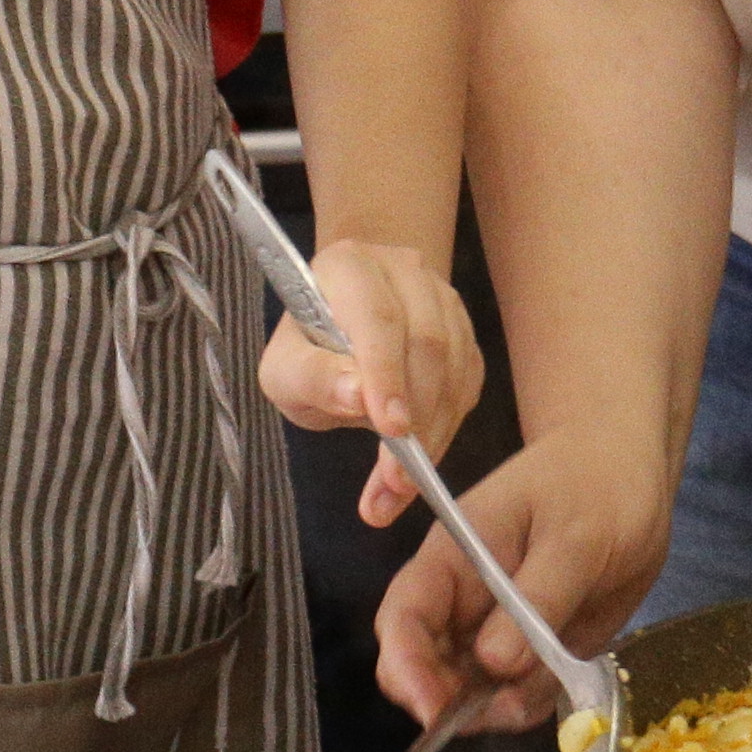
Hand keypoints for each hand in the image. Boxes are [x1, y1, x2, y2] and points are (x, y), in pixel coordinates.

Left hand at [254, 234, 486, 515]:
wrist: (337, 329)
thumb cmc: (307, 349)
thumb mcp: (285, 370)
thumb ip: (313, 380)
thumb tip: (357, 395)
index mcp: (348, 266)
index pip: (377, 317)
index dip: (388, 374)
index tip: (392, 431)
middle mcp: (403, 270)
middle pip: (427, 341)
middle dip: (416, 418)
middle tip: (396, 481)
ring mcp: (442, 297)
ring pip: (454, 366)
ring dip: (433, 432)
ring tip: (399, 486)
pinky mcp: (463, 332)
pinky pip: (466, 383)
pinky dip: (447, 428)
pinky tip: (419, 458)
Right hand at [372, 430, 666, 727]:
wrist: (628, 474)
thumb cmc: (596, 488)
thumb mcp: (576, 536)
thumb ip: (539, 595)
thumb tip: (495, 662)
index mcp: (453, 559)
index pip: (404, 618)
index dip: (407, 669)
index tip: (435, 712)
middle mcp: (460, 603)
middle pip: (422, 669)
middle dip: (453, 702)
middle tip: (512, 703)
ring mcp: (492, 631)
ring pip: (468, 694)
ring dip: (500, 707)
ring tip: (554, 677)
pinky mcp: (527, 652)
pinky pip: (514, 695)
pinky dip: (533, 701)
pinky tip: (568, 676)